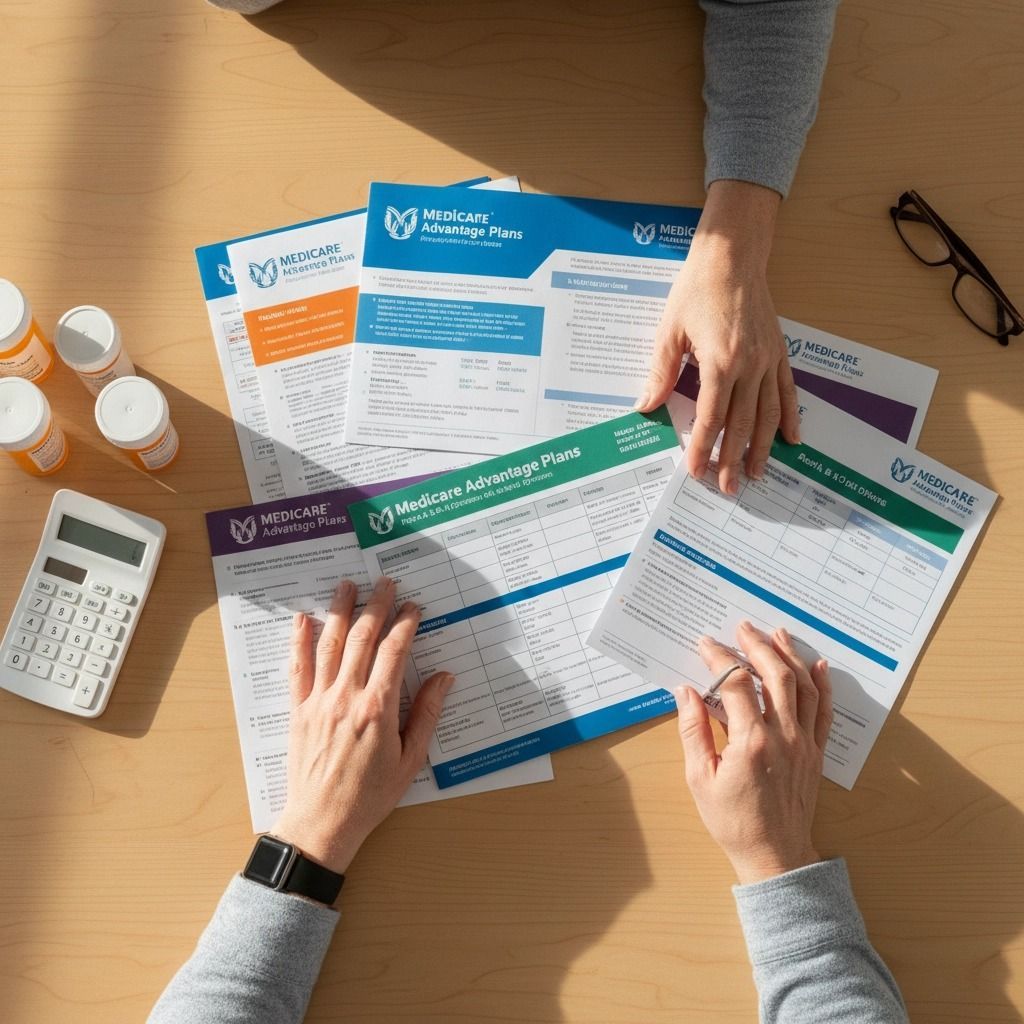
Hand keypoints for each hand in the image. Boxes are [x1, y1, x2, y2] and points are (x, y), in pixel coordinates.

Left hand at [272, 577, 454, 874]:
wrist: (322, 823)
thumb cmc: (370, 797)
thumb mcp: (410, 760)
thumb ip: (426, 714)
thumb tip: (443, 678)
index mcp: (378, 709)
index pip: (394, 652)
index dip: (406, 624)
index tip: (414, 607)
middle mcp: (347, 698)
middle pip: (363, 639)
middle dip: (376, 606)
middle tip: (385, 582)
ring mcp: (319, 702)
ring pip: (330, 645)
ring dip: (339, 611)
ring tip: (347, 585)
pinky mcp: (298, 710)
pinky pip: (298, 668)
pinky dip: (300, 641)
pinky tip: (302, 618)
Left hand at [636, 180, 799, 494]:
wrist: (732, 256)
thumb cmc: (696, 290)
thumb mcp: (669, 331)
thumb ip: (661, 372)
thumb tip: (647, 406)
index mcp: (720, 362)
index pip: (711, 417)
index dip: (703, 447)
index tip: (696, 471)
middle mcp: (750, 365)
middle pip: (742, 423)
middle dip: (732, 458)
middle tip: (727, 487)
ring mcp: (769, 360)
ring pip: (768, 414)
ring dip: (762, 447)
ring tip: (755, 474)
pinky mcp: (779, 352)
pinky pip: (788, 392)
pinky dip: (790, 418)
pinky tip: (790, 440)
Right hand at [674, 621, 832, 884]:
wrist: (775, 855)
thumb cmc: (732, 821)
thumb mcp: (699, 778)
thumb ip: (693, 731)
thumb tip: (686, 692)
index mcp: (750, 742)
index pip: (737, 684)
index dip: (720, 659)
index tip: (705, 644)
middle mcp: (783, 736)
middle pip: (776, 676)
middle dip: (758, 646)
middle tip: (743, 627)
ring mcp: (804, 742)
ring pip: (804, 687)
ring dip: (790, 656)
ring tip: (776, 633)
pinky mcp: (816, 751)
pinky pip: (824, 711)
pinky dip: (822, 684)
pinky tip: (816, 665)